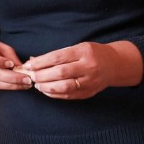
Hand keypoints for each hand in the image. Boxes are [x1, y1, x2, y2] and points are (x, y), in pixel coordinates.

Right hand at [0, 40, 31, 91]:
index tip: (12, 63)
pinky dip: (8, 87)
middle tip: (27, 79)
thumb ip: (10, 56)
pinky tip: (18, 86)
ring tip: (26, 84)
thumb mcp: (0, 47)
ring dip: (12, 85)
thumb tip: (23, 66)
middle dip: (12, 77)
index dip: (0, 62)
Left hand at [22, 40, 143, 98]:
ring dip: (47, 87)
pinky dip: (54, 94)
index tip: (29, 65)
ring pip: (64, 87)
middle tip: (31, 76)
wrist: (114, 65)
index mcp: (84, 52)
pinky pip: (69, 95)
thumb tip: (33, 60)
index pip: (58, 57)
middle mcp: (88, 67)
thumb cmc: (92, 54)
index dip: (41, 62)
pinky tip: (46, 90)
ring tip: (37, 84)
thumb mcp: (78, 48)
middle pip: (61, 73)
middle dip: (42, 75)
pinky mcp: (89, 93)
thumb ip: (58, 54)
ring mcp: (90, 81)